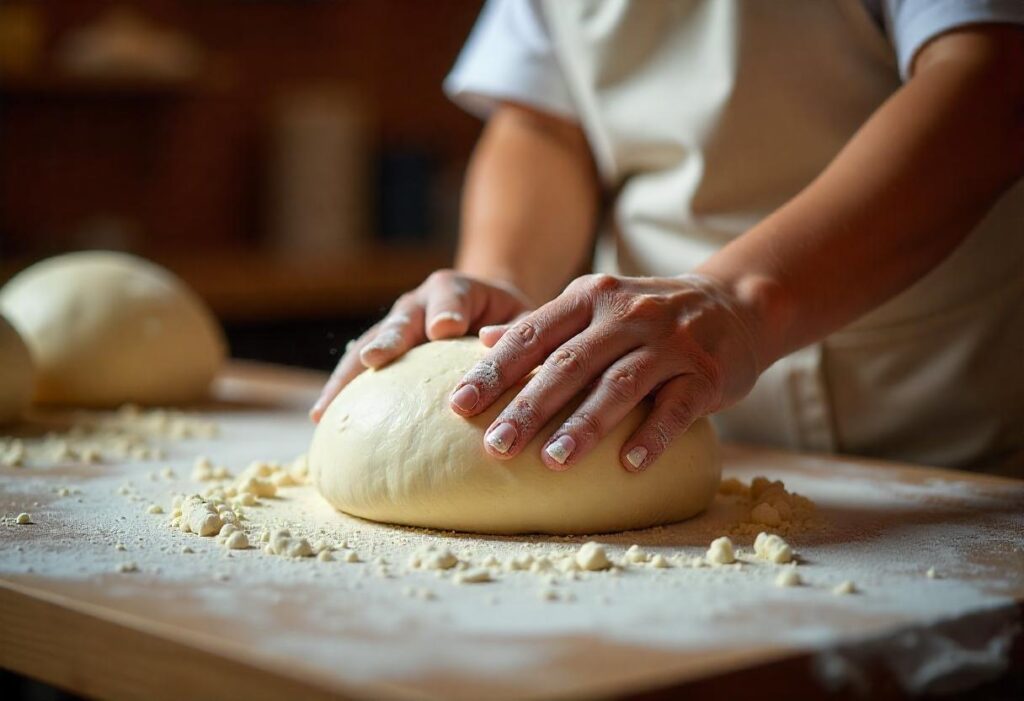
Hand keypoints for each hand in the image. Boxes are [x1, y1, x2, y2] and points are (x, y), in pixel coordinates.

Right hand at [310, 270, 532, 421]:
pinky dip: (341, 390)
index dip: (447, 310)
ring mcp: (395, 327)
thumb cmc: (509, 320)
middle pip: (401, 319)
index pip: (451, 295)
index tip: (445, 328)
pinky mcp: (382, 351)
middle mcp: (418, 303)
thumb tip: (496, 339)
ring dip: (349, 373)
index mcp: (455, 289)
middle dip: (389, 338)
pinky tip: (321, 418)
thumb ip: (515, 329)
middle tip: (377, 357)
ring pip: (368, 345)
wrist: (483, 309)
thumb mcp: (524, 319)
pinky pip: (357, 369)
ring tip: (329, 405)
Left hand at [447, 274, 764, 470]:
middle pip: (569, 363)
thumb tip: (483, 340)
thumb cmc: (649, 316)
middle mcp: (627, 314)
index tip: (458, 406)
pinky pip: (676, 407)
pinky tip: (627, 465)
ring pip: (620, 384)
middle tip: (495, 445)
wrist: (735, 303)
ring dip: (584, 424)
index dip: (493, 370)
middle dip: (529, 405)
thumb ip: (544, 324)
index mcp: (590, 297)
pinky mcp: (706, 373)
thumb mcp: (596, 304)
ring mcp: (669, 343)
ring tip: (551, 461)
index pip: (533, 334)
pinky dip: (652, 435)